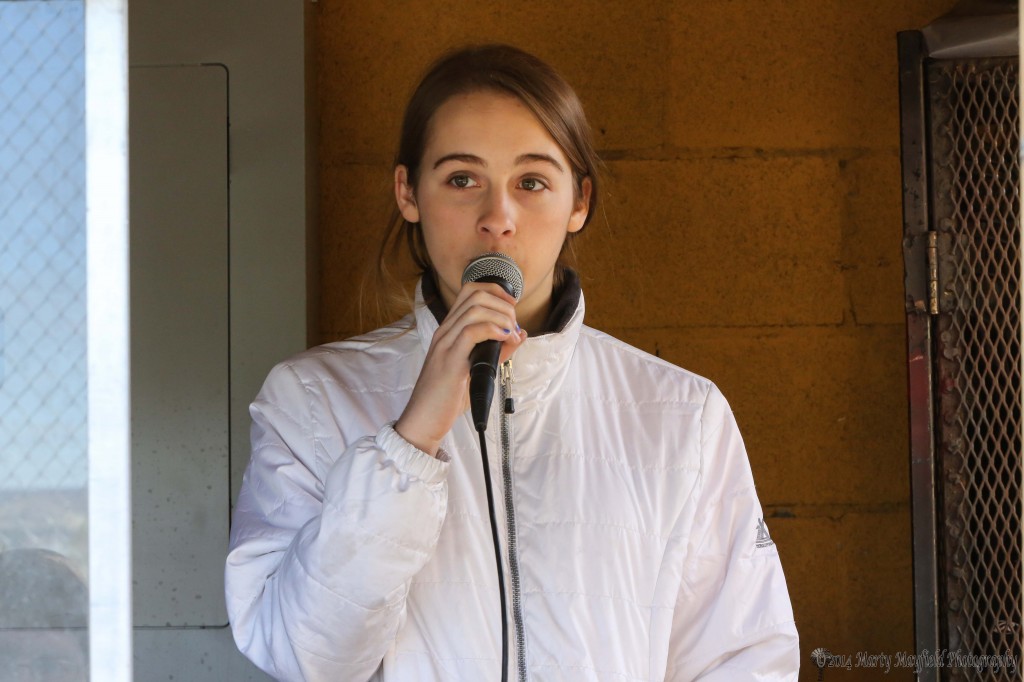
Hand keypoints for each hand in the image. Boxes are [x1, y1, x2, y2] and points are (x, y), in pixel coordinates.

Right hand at [395, 282, 525, 456]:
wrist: (424, 419)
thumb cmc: (447, 397)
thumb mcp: (478, 368)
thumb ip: (497, 351)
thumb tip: (519, 334)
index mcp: (449, 330)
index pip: (470, 291)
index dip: (496, 291)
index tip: (512, 307)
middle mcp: (445, 331)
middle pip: (475, 294)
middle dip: (503, 304)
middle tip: (514, 326)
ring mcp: (445, 343)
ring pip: (475, 309)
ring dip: (501, 317)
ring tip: (511, 335)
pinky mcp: (450, 360)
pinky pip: (471, 332)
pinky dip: (493, 330)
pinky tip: (504, 339)